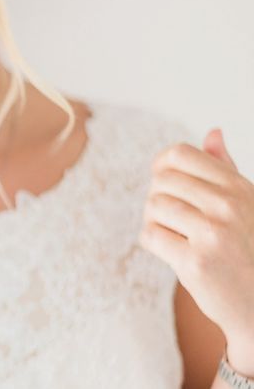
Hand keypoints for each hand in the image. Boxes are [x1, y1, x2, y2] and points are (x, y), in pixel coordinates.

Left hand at [139, 129, 253, 361]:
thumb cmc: (249, 249)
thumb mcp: (246, 203)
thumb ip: (226, 168)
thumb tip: (212, 132)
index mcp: (238, 187)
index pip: (180, 154)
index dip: (162, 165)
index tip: (164, 182)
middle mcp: (228, 206)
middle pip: (161, 180)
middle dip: (159, 198)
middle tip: (174, 220)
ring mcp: (213, 234)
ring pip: (152, 206)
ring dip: (155, 222)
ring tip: (175, 237)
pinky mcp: (196, 262)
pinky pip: (150, 235)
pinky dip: (154, 243)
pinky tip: (173, 253)